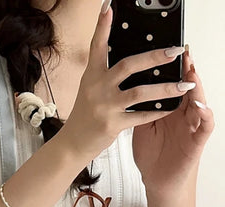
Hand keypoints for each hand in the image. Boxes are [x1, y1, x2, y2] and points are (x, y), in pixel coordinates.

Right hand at [61, 5, 192, 159]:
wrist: (72, 143)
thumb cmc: (84, 116)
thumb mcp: (89, 90)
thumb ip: (106, 75)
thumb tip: (132, 61)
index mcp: (91, 77)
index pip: (97, 47)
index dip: (102, 27)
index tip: (108, 8)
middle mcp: (97, 89)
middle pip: (128, 66)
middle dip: (155, 57)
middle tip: (175, 51)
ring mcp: (105, 107)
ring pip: (140, 92)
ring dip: (166, 88)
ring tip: (184, 85)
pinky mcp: (112, 124)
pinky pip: (140, 116)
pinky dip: (157, 112)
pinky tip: (169, 108)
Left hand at [132, 47, 214, 194]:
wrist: (157, 181)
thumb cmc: (151, 154)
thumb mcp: (141, 126)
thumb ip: (138, 107)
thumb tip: (123, 86)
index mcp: (168, 108)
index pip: (169, 83)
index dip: (168, 68)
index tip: (161, 49)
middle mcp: (182, 113)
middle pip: (186, 86)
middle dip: (185, 69)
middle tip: (181, 52)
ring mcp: (192, 125)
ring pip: (198, 101)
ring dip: (196, 86)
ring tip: (191, 73)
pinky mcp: (198, 141)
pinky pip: (206, 125)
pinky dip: (205, 114)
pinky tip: (200, 106)